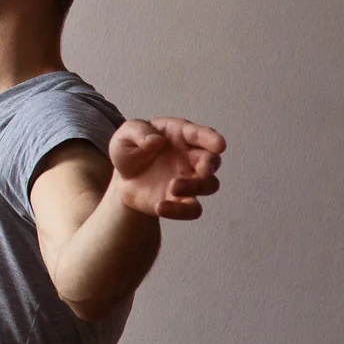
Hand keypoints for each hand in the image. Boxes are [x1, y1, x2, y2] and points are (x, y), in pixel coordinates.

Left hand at [108, 118, 226, 219]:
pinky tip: (160, 207)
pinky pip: (192, 209)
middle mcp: (191, 157)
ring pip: (209, 185)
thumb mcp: (126, 134)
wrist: (124, 179)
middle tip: (202, 170)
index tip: (219, 145)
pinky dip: (181, 211)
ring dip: (196, 186)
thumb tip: (155, 140)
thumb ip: (138, 132)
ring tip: (173, 187)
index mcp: (181, 135)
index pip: (200, 134)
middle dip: (210, 165)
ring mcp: (190, 180)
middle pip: (211, 161)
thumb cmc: (130, 149)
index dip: (211, 138)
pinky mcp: (183, 201)